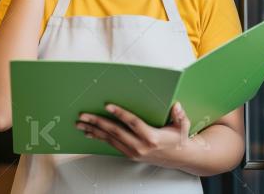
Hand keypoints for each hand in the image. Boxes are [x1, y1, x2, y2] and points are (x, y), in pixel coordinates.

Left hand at [76, 102, 191, 165]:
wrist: (179, 157)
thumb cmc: (179, 139)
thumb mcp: (183, 126)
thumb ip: (180, 116)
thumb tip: (176, 106)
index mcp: (152, 137)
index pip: (133, 123)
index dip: (120, 114)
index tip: (108, 106)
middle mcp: (140, 146)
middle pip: (115, 132)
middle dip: (97, 122)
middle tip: (84, 116)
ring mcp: (134, 152)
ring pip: (110, 139)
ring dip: (94, 130)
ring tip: (81, 124)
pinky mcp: (130, 155)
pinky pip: (112, 145)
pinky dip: (100, 138)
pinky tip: (90, 132)